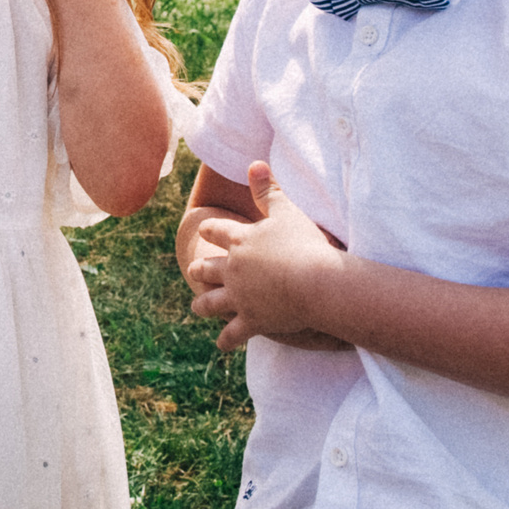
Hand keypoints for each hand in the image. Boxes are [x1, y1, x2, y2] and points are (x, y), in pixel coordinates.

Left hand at [190, 162, 352, 350]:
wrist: (314, 281)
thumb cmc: (304, 243)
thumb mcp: (286, 210)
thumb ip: (268, 189)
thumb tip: (254, 163)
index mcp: (239, 241)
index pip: (216, 231)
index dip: (210, 229)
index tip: (204, 228)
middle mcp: (232, 269)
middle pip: (206, 267)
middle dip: (199, 268)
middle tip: (194, 269)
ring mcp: (239, 297)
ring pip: (210, 302)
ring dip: (202, 304)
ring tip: (197, 306)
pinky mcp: (252, 321)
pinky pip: (233, 334)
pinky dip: (226, 340)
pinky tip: (220, 345)